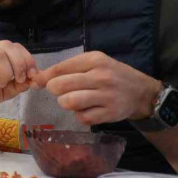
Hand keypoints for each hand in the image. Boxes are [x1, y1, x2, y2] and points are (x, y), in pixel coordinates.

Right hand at [0, 40, 38, 113]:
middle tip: (19, 80)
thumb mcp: (6, 89)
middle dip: (19, 64)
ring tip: (0, 84)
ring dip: (5, 73)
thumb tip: (36, 78)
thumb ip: (20, 83)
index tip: (33, 74)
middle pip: (7, 47)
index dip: (27, 58)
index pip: (15, 46)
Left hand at [31, 51, 162, 124]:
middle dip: (54, 90)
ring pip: (69, 102)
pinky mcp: (110, 113)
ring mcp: (107, 96)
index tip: (36, 82)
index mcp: (95, 60)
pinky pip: (82, 117)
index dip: (44, 77)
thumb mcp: (93, 63)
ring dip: (66, 103)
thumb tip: (37, 79)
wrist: (141, 92)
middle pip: (61, 86)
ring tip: (73, 100)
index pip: (60, 68)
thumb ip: (67, 68)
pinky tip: (86, 109)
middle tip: (60, 91)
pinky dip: (80, 115)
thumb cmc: (111, 74)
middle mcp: (101, 76)